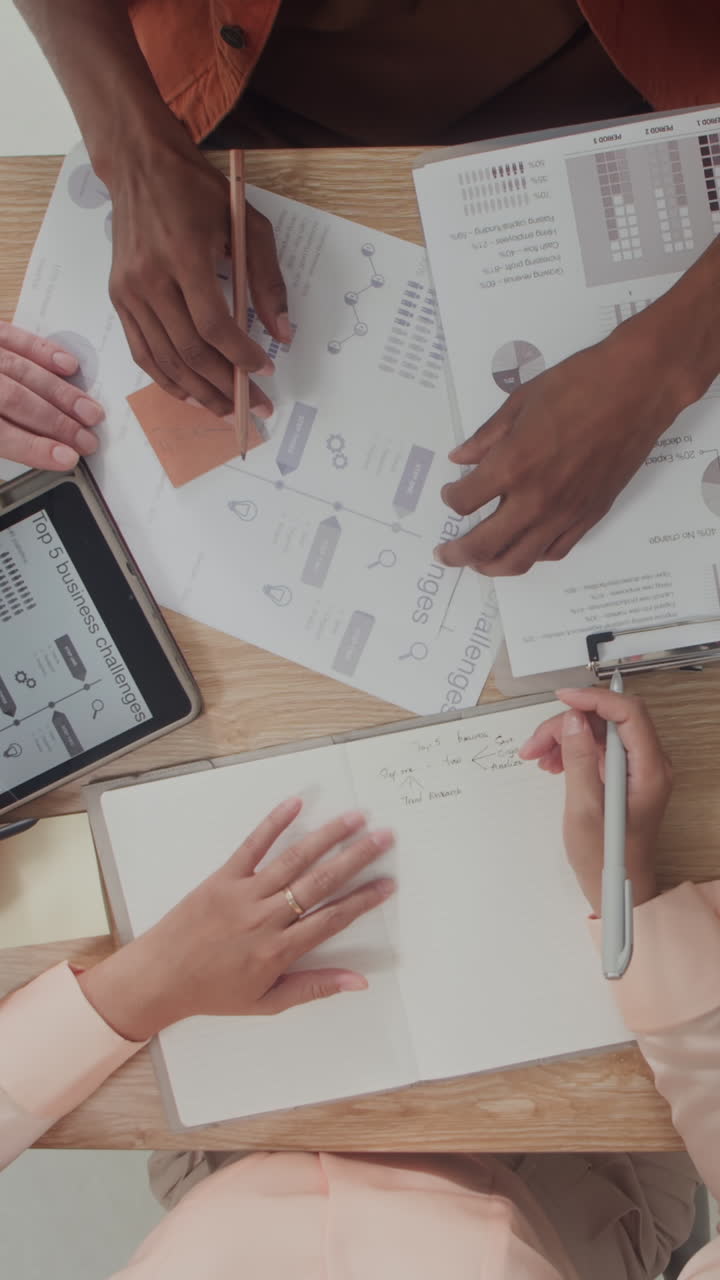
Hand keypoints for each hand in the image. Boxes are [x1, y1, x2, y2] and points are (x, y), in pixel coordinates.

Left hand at [0, 322, 103, 469]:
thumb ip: (1, 440)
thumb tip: (44, 454)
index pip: (2, 434)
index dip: (35, 447)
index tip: (68, 458)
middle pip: (18, 401)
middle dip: (58, 422)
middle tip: (88, 440)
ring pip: (24, 372)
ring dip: (62, 393)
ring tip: (90, 412)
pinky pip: (15, 337)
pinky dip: (43, 351)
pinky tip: (68, 365)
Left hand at [78, 798, 394, 1040]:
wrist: (159, 978)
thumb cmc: (212, 992)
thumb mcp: (267, 1002)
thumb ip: (315, 988)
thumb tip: (359, 982)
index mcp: (278, 950)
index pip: (332, 919)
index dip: (363, 900)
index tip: (388, 884)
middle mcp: (265, 918)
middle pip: (320, 883)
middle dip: (356, 858)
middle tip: (384, 837)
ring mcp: (243, 894)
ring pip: (293, 860)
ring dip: (327, 836)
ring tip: (354, 818)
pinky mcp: (222, 877)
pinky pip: (252, 846)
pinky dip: (273, 823)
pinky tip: (295, 803)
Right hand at [107, 143, 288, 417]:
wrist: (139, 165)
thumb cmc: (198, 192)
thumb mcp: (246, 223)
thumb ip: (267, 279)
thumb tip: (283, 333)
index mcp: (183, 256)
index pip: (213, 325)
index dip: (241, 355)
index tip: (266, 369)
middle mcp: (150, 279)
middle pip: (190, 351)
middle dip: (227, 385)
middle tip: (255, 407)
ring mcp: (129, 292)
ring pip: (166, 360)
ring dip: (200, 393)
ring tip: (227, 410)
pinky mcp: (119, 299)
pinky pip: (142, 352)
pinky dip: (168, 380)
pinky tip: (192, 394)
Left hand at [435, 313, 693, 575]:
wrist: (637, 389)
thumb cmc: (580, 385)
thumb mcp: (519, 403)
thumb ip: (486, 438)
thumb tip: (461, 458)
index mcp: (512, 466)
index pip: (464, 502)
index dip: (450, 498)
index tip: (450, 492)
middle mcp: (535, 499)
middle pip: (484, 545)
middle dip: (457, 553)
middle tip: (445, 554)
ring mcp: (564, 513)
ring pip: (519, 560)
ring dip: (491, 566)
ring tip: (478, 563)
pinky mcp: (589, 516)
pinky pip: (554, 551)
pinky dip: (532, 555)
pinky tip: (523, 547)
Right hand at [518, 687, 670, 913]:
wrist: (615, 886)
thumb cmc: (606, 857)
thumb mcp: (585, 809)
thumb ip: (580, 760)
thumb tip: (573, 721)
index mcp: (649, 770)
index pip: (629, 713)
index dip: (595, 699)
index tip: (563, 700)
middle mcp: (648, 763)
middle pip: (609, 719)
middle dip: (570, 723)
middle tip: (536, 743)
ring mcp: (635, 769)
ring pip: (598, 732)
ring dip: (565, 737)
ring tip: (538, 757)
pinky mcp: (621, 776)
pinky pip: (596, 748)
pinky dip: (571, 750)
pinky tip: (552, 764)